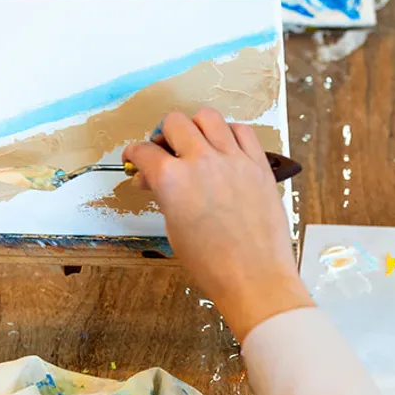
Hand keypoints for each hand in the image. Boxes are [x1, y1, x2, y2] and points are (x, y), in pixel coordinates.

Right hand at [123, 108, 312, 338]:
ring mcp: (233, 160)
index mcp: (172, 180)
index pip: (143, 151)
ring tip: (197, 145)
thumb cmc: (211, 264)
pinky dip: (230, 134)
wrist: (254, 277)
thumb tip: (152, 180)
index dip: (135, 155)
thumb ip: (164, 195)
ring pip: (209, 117)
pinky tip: (226, 149)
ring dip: (197, 127)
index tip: (136, 158)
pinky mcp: (259, 165)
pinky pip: (243, 131)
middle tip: (167, 152)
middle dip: (165, 135)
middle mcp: (201, 161)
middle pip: (175, 122)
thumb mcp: (174, 229)